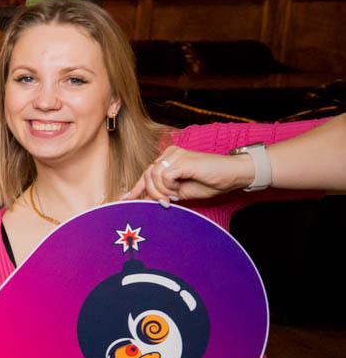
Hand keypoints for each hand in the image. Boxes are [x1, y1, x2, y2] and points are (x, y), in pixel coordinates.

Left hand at [122, 146, 251, 205]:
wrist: (232, 175)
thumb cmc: (210, 182)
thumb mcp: (181, 192)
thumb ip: (164, 193)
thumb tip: (144, 200)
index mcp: (168, 159)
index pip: (146, 173)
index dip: (136, 187)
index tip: (126, 199)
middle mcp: (170, 154)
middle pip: (147, 175)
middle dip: (152, 193)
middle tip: (165, 203)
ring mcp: (176, 155)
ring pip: (153, 176)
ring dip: (161, 192)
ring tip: (174, 197)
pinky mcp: (182, 159)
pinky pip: (164, 176)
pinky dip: (168, 187)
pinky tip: (178, 192)